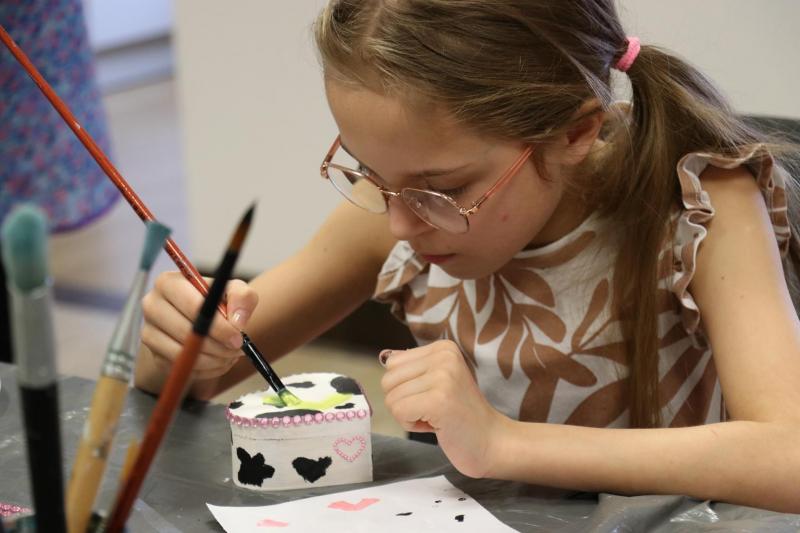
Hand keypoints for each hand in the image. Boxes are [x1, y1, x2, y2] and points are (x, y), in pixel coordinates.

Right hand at [140, 271, 258, 379]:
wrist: (201, 321)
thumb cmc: (217, 301)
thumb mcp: (235, 291)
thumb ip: (243, 298)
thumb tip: (237, 322)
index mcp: (169, 282)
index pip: (192, 305)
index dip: (218, 325)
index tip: (237, 337)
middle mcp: (152, 304)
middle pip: (184, 331)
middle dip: (216, 345)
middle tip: (237, 349)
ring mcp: (149, 331)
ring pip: (182, 353)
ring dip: (213, 359)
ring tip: (230, 354)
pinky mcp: (153, 354)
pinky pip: (182, 367)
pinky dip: (205, 369)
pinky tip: (218, 360)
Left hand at [381, 340, 507, 477]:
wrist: (492, 442)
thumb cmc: (460, 415)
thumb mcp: (437, 381)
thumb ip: (413, 368)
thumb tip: (384, 356)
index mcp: (443, 348)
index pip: (392, 364)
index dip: (406, 388)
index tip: (433, 397)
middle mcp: (444, 356)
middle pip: (388, 380)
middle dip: (404, 402)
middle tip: (433, 410)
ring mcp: (443, 377)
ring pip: (391, 398)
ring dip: (408, 415)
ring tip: (436, 416)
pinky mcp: (439, 400)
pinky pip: (399, 412)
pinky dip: (411, 425)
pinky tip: (436, 425)